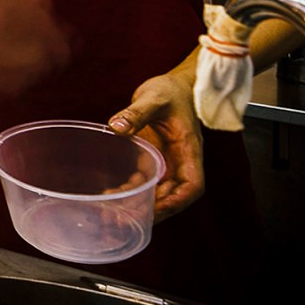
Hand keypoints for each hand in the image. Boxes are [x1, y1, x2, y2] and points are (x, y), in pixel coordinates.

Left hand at [109, 72, 204, 219]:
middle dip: (151, 210)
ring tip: (112, 214)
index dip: (177, 201)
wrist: (177, 85)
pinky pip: (147, 181)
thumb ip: (137, 112)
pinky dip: (133, 191)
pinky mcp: (156, 158)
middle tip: (121, 218)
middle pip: (173, 196)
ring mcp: (168, 162)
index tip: (156, 210)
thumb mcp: (154, 97)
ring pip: (158, 192)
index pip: (192, 185)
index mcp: (188, 150)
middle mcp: (181, 161)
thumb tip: (117, 126)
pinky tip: (113, 195)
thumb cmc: (172, 90)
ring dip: (140, 204)